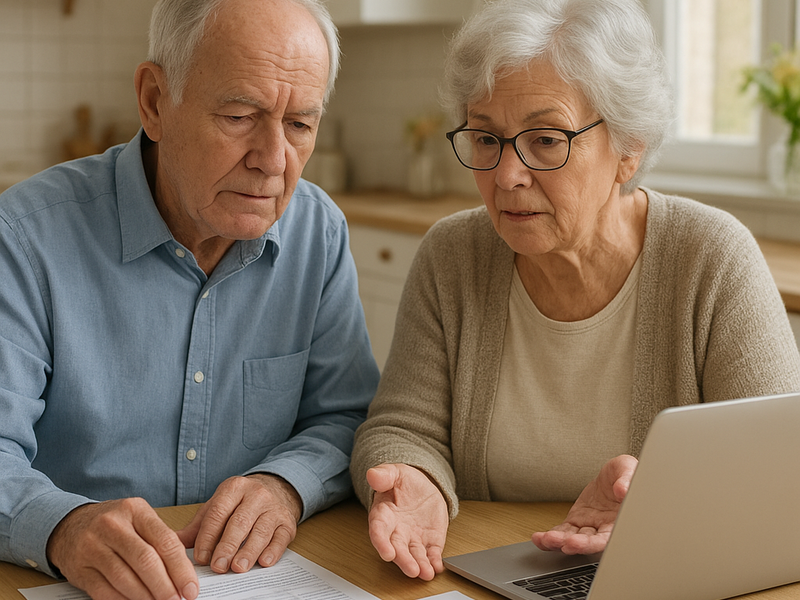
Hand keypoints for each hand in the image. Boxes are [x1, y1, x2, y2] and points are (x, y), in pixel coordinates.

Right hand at [46, 497, 198, 599]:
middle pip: (146, 561)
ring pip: (125, 578)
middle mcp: (112, 525)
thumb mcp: (138, 519)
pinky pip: (105, 591)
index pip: (165, 541)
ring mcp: (92, 546)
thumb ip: (161, 540)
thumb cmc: (114, 524)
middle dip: (165, 586)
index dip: (181, 568)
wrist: (69, 525)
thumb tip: (185, 573)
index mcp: (135, 510)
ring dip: (146, 597)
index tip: (191, 587)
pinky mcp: (79, 569)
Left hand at [177, 474, 301, 573]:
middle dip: (227, 546)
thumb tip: (168, 544)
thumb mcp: (217, 507)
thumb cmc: (240, 504)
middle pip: (240, 522)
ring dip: (249, 551)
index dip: (208, 536)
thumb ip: (197, 527)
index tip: (200, 558)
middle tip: (218, 566)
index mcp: (234, 488)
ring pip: (261, 530)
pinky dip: (273, 551)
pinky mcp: (287, 522)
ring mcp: (274, 508)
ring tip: (238, 567)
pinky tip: (264, 562)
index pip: (218, 512)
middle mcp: (256, 494)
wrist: (275, 490)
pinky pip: (280, 537)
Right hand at [366, 463, 448, 580]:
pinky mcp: (430, 541)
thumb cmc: (403, 482)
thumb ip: (383, 475)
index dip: (381, 543)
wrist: (421, 487)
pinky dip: (434, 561)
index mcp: (383, 515)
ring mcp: (413, 538)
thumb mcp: (394, 473)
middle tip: (412, 570)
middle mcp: (396, 531)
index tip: (387, 553)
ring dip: (420, 565)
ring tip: (426, 574)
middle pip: (398, 549)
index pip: (379, 531)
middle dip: (404, 561)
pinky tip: (438, 567)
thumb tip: (372, 475)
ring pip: (414, 555)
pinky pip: (431, 553)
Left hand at [531, 454, 637, 554]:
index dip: (595, 543)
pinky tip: (539, 538)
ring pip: (573, 538)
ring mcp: (589, 526)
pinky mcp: (576, 521)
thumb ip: (627, 480)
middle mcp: (604, 528)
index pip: (609, 537)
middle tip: (563, 543)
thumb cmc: (625, 475)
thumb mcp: (629, 470)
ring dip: (559, 542)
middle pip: (590, 542)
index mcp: (620, 521)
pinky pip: (563, 531)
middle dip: (576, 545)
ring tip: (545, 540)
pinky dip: (551, 537)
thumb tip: (622, 490)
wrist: (612, 476)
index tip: (580, 542)